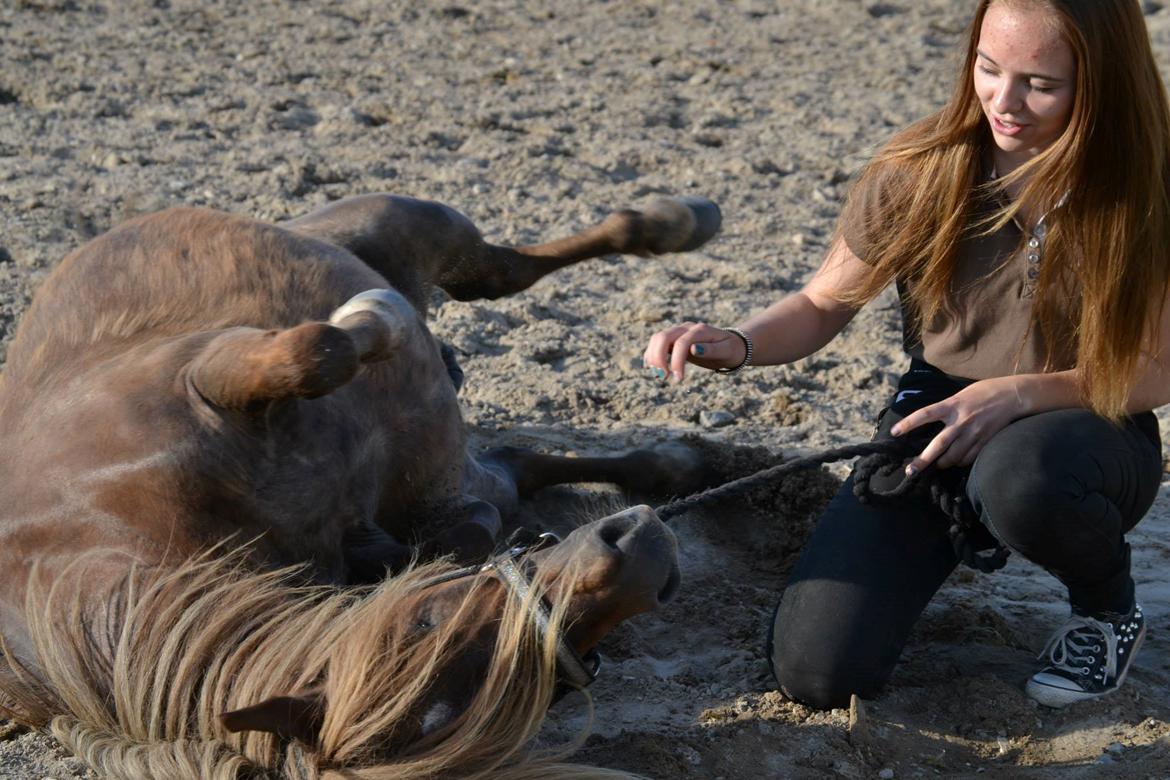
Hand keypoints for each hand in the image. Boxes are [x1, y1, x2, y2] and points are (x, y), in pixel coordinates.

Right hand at [643, 322, 746, 381]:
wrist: (731, 345)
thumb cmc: (730, 350)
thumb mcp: (726, 351)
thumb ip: (711, 350)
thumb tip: (694, 349)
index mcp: (699, 330)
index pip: (681, 343)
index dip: (676, 362)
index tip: (679, 379)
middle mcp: (686, 328)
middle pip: (663, 337)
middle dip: (659, 358)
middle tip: (663, 377)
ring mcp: (679, 331)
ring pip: (657, 339)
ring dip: (653, 356)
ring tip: (658, 375)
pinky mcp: (674, 339)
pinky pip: (657, 343)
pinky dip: (652, 355)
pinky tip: (653, 368)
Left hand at [889, 376, 1027, 472]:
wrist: (1013, 396)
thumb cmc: (984, 392)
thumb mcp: (960, 395)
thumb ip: (946, 408)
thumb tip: (930, 421)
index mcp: (952, 405)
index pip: (925, 414)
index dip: (908, 423)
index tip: (894, 432)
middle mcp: (961, 420)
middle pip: (938, 444)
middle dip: (923, 460)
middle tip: (910, 471)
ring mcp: (974, 432)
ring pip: (953, 456)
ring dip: (943, 463)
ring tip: (937, 465)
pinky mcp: (985, 441)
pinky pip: (969, 458)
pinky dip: (960, 462)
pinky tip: (957, 461)